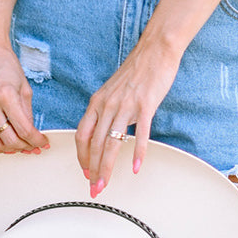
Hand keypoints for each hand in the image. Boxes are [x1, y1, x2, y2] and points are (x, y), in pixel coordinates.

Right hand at [0, 42, 49, 155]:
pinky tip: (6, 138)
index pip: (24, 130)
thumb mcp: (25, 88)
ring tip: (20, 145)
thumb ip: (27, 114)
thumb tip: (32, 136)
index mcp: (5, 95)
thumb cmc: (7, 67)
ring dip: (10, 149)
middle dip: (25, 147)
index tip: (43, 142)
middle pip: (9, 141)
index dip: (37, 140)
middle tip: (33, 146)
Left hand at [74, 37, 179, 193]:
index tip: (85, 172)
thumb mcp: (112, 90)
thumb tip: (103, 131)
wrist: (155, 50)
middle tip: (94, 187)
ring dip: (107, 167)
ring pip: (112, 143)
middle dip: (92, 170)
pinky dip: (137, 153)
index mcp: (97, 102)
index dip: (82, 157)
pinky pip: (140, 134)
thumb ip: (106, 110)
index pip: (82, 135)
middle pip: (95, 144)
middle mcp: (108, 105)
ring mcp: (126, 106)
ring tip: (106, 183)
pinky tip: (136, 167)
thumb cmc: (136, 71)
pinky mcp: (145, 106)